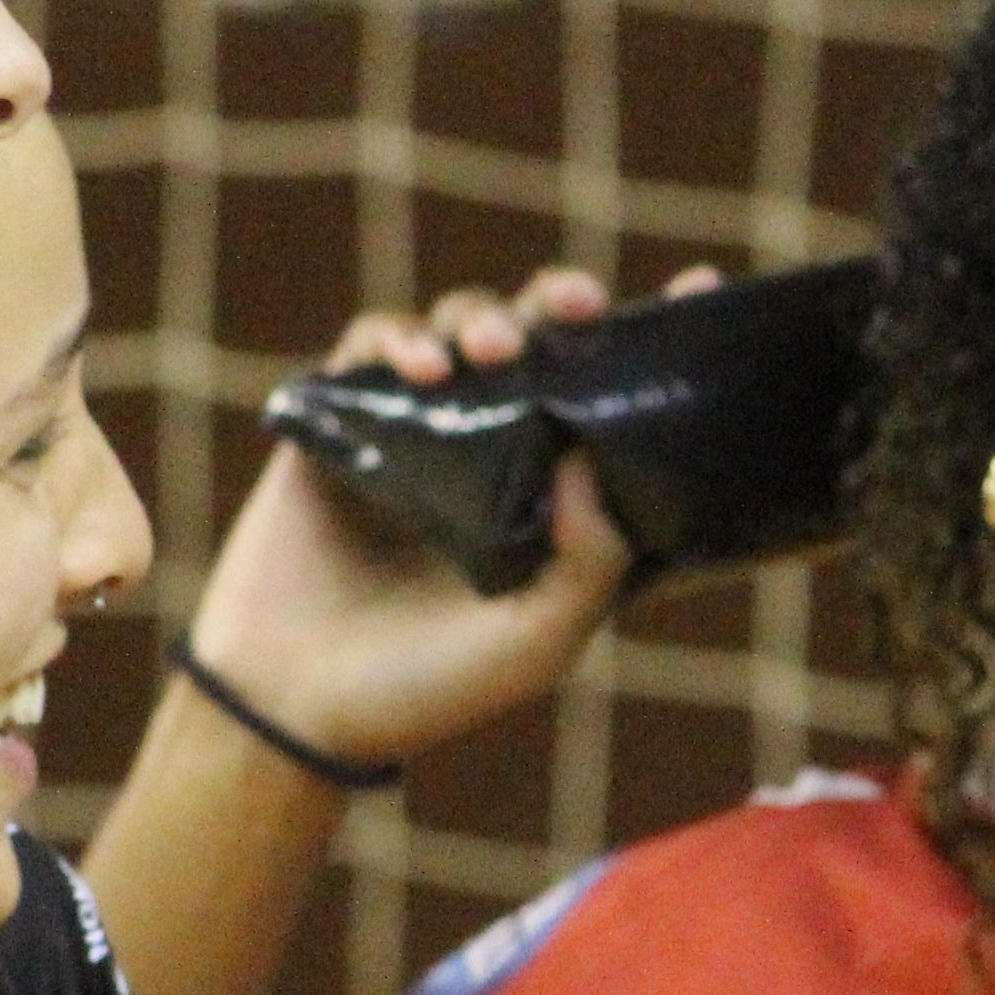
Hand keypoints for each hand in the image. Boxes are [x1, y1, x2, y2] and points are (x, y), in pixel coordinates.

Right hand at [177, 268, 715, 768]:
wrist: (292, 707)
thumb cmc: (423, 690)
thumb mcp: (536, 643)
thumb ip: (590, 563)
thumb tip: (591, 456)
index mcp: (552, 500)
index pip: (617, 404)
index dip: (661, 340)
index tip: (702, 286)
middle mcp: (491, 452)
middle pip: (540, 341)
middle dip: (563, 301)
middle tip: (583, 305)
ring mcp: (415, 431)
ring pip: (458, 327)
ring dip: (481, 317)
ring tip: (487, 351)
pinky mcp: (341, 423)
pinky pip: (368, 348)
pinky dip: (394, 338)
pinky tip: (416, 368)